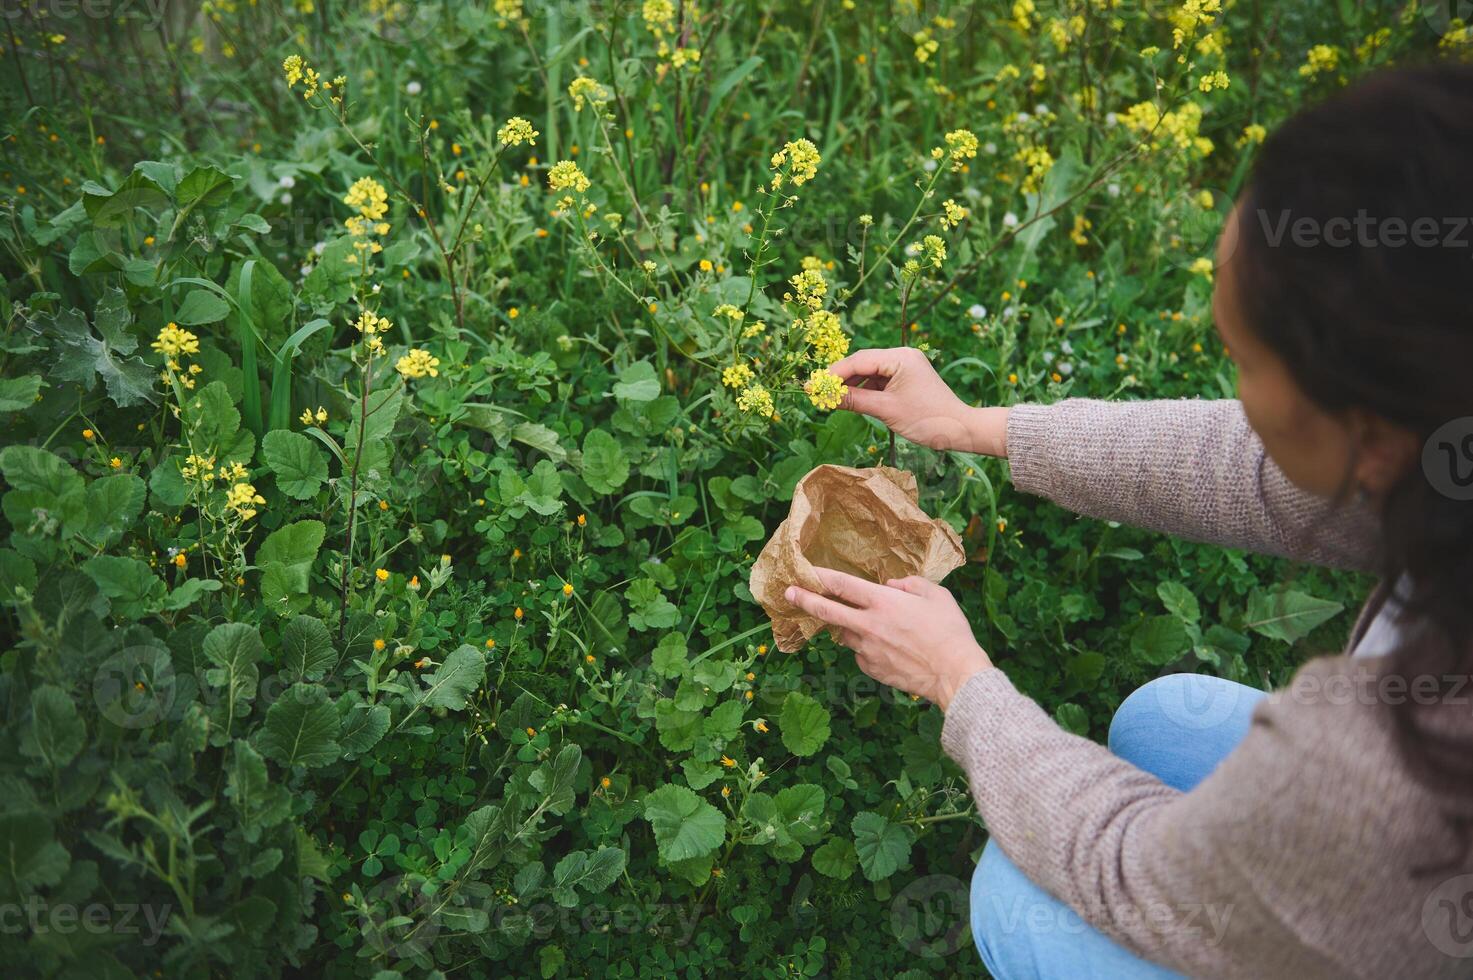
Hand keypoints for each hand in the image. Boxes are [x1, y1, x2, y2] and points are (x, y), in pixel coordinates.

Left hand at [784, 567, 992, 710]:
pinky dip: (866, 647)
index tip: (804, 572)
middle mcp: (868, 625)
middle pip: (827, 611)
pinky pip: (861, 653)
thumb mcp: (936, 595)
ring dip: (847, 626)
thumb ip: (910, 584)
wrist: (955, 674)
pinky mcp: (872, 669)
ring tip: (866, 624)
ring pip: (845, 634)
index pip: (842, 585)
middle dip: (804, 600)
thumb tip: (892, 586)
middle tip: (789, 593)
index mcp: (883, 602)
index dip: (819, 576)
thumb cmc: (950, 631)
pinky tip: (887, 648)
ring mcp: (867, 649)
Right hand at [829, 347, 1008, 455]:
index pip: (859, 360)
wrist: (960, 430)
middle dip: (840, 379)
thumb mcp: (886, 410)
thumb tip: (825, 397)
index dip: (834, 374)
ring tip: (829, 400)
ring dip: (851, 386)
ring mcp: (904, 367)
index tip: (813, 386)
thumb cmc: (928, 419)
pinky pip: (878, 382)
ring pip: (869, 373)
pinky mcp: (905, 379)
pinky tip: (849, 401)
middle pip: (862, 364)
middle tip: (817, 393)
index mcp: (900, 357)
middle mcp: (902, 356)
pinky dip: (864, 391)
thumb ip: (855, 401)